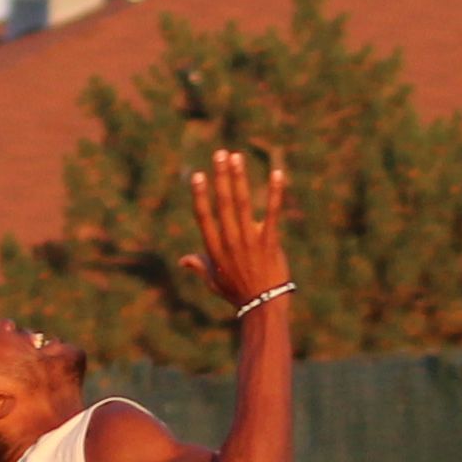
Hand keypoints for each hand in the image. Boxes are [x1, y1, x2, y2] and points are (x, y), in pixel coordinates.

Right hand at [179, 149, 288, 312]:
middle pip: (223, 204)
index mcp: (215, 249)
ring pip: (243, 204)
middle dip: (221, 177)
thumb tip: (184, 260)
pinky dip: (275, 193)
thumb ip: (199, 265)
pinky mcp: (270, 242)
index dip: (200, 195)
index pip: (204, 217)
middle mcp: (230, 242)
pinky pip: (272, 213)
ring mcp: (250, 241)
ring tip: (236, 157)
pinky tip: (277, 174)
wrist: (262, 307)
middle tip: (219, 154)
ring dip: (239, 178)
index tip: (197, 175)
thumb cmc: (236, 293)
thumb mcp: (213, 281)